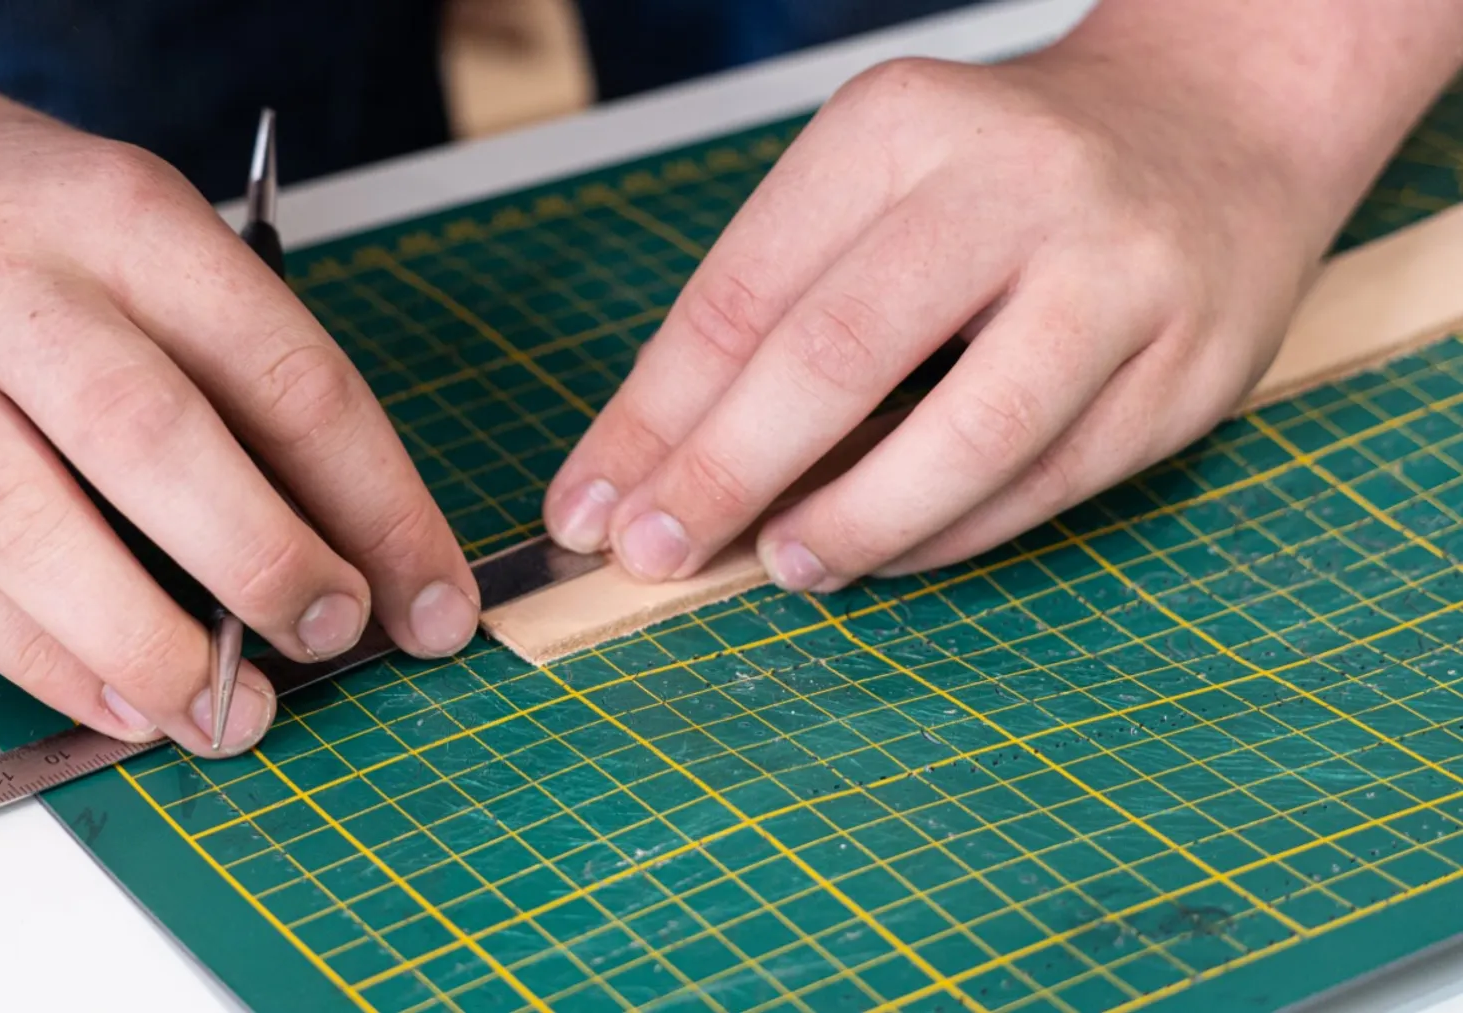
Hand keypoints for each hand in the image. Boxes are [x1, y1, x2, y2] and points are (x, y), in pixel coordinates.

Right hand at [0, 88, 477, 755]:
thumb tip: (347, 541)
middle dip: (265, 562)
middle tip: (333, 634)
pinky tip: (127, 706)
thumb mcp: (148, 235)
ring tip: (233, 714)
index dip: (378, 502)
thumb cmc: (16, 222)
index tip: (431, 592)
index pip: (284, 374)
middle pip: (155, 443)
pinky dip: (52, 666)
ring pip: (35, 533)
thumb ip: (236, 368)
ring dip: (152, 647)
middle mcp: (11, 291)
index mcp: (125, 220)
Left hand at [544, 50, 1338, 589]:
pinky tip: (887, 553)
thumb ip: (772, 312)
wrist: (1219, 123)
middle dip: (722, 477)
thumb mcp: (874, 188)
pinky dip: (948, 536)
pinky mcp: (1189, 369)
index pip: (742, 293)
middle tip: (652, 558)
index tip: (588, 507)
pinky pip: (1047, 483)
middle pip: (835, 357)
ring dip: (850, 523)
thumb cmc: (1005, 175)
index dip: (652, 418)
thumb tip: (648, 470)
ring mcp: (1117, 278)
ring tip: (782, 567)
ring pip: (964, 438)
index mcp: (900, 127)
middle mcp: (1014, 186)